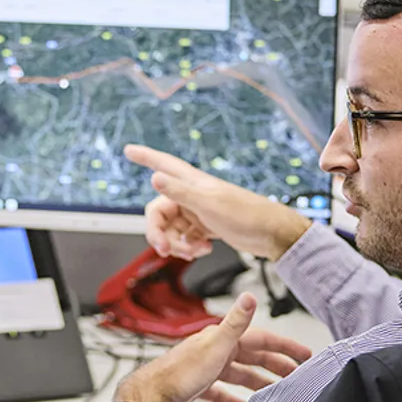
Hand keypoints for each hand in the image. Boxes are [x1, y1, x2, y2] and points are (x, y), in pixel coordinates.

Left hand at [114, 294, 314, 401]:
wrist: (151, 398)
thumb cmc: (179, 374)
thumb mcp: (214, 346)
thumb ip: (235, 323)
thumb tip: (249, 297)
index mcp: (221, 339)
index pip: (261, 338)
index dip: (284, 346)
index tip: (303, 354)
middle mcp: (214, 350)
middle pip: (252, 357)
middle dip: (276, 365)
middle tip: (297, 375)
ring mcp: (205, 369)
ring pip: (239, 374)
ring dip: (259, 382)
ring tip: (277, 392)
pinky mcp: (197, 387)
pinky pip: (223, 392)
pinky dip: (235, 399)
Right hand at [125, 145, 313, 260]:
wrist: (273, 235)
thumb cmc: (247, 216)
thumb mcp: (210, 205)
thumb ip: (180, 192)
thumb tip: (154, 178)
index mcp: (192, 182)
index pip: (163, 164)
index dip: (145, 156)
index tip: (128, 150)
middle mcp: (192, 195)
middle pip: (159, 211)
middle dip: (158, 233)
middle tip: (164, 250)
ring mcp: (198, 211)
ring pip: (171, 228)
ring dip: (177, 243)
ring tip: (195, 251)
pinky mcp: (206, 226)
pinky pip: (184, 236)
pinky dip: (188, 246)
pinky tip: (203, 250)